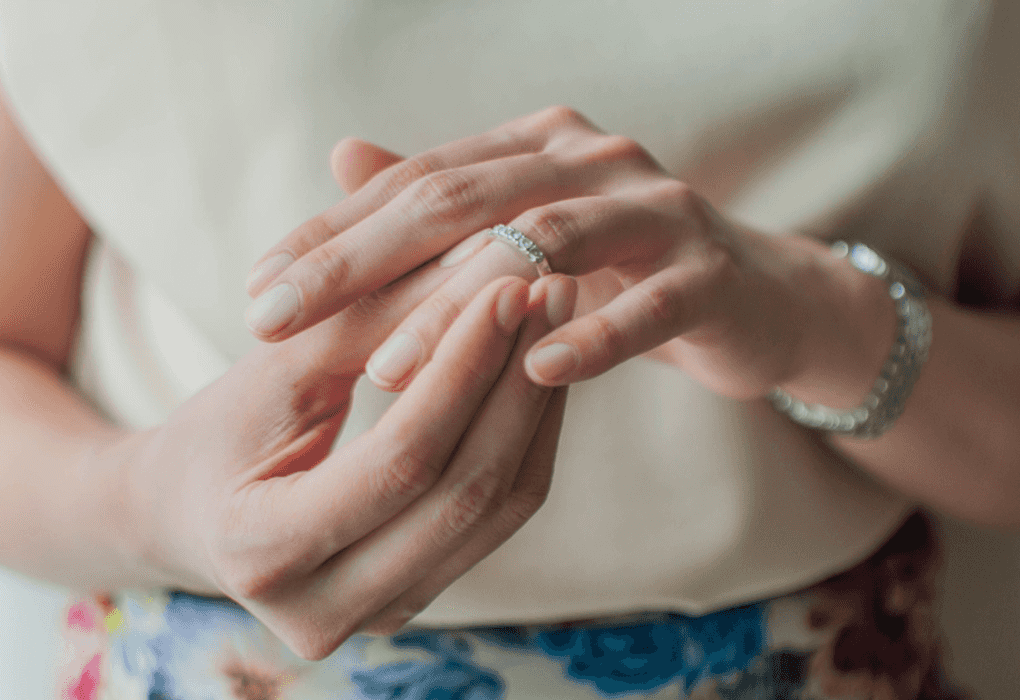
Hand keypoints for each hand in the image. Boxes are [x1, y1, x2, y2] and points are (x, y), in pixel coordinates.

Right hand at [121, 274, 576, 659]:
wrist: (186, 513)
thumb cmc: (216, 430)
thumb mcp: (272, 370)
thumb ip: (365, 321)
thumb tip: (478, 259)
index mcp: (261, 553)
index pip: (399, 460)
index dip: (463, 369)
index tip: (507, 284)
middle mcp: (323, 611)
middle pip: (463, 493)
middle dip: (516, 383)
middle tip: (551, 290)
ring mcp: (378, 617)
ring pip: (497, 511)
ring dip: (535, 408)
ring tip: (556, 318)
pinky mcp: (416, 599)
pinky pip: (497, 519)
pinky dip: (525, 440)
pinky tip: (538, 370)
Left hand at [243, 106, 891, 402]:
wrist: (760, 296)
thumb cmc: (625, 272)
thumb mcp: (530, 232)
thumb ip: (446, 199)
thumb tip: (343, 155)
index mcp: (536, 144)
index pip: (415, 181)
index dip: (332, 234)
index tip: (258, 290)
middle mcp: (590, 158)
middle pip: (459, 200)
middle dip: (359, 260)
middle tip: (278, 316)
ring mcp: (656, 209)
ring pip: (543, 246)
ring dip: (458, 310)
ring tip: (384, 368)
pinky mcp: (709, 271)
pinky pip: (648, 304)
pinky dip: (593, 336)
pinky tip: (536, 373)